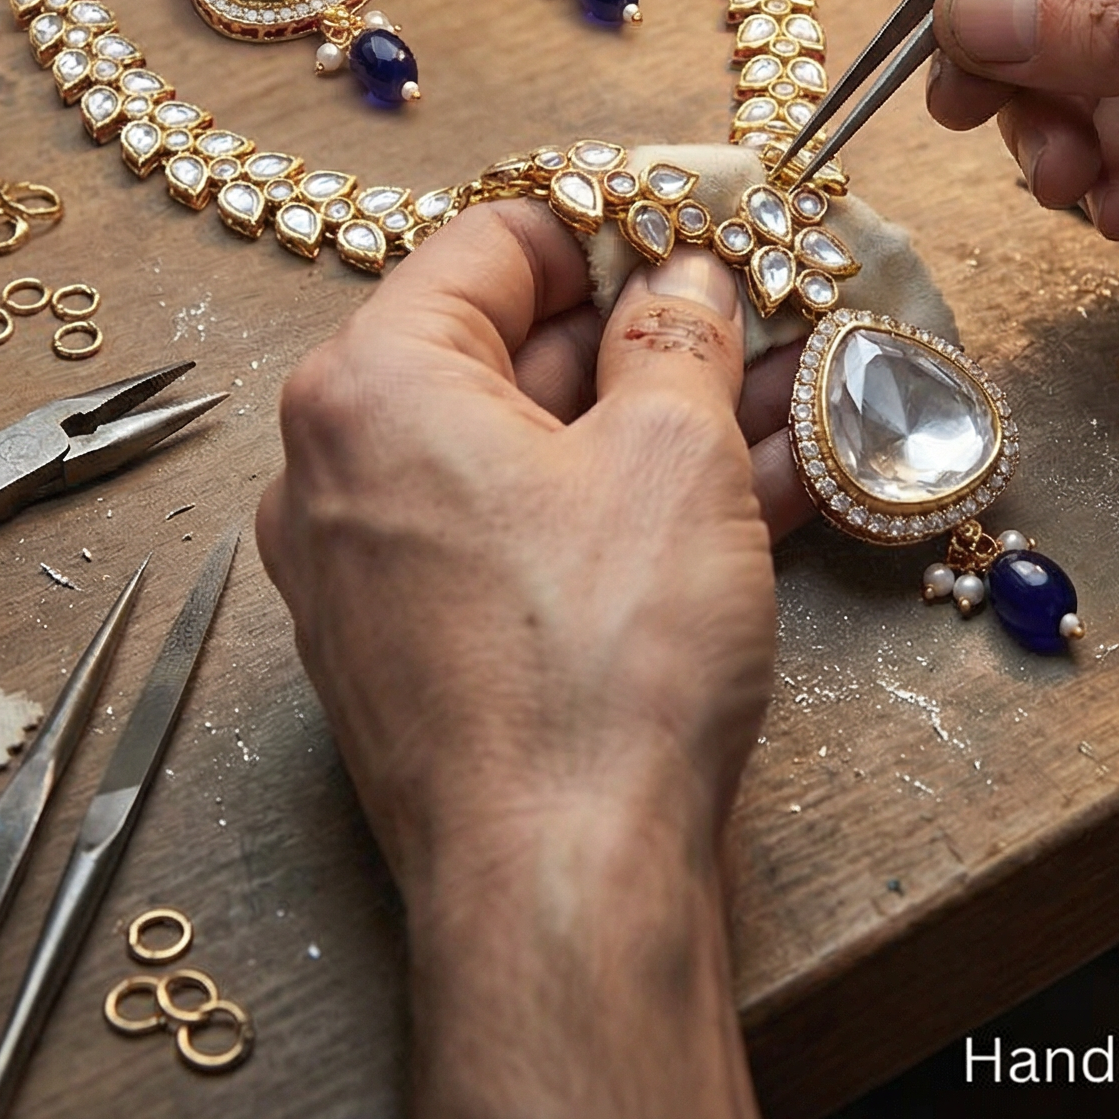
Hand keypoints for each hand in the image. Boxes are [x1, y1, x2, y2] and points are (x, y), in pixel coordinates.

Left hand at [259, 202, 791, 1118]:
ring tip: (777, 403)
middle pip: (506, 349)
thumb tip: (682, 282)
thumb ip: (676, 336)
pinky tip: (743, 498)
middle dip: (644, 335)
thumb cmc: (597, 667)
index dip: (605, 226)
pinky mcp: (420, 648)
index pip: (490, 245)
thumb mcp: (672, 453)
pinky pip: (525, 536)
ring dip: (653, 424)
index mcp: (372, 386)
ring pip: (530, 452)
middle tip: (750, 319)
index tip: (689, 228)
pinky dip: (619, 508)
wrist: (564, 892)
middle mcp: (341, 470)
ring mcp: (372, 569)